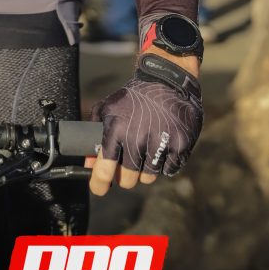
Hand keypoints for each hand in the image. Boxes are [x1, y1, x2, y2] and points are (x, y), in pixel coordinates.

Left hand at [85, 54, 202, 195]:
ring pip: (149, 177)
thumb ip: (95, 136)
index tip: (98, 189)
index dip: (99, 183)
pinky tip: (162, 145)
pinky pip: (169, 170)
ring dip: (145, 168)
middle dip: (125, 174)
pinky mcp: (180, 145)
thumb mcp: (107, 109)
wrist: (166, 80)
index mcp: (116, 130)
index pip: (104, 169)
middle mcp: (137, 139)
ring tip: (146, 147)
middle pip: (128, 179)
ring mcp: (160, 143)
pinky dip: (165, 163)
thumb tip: (88, 165)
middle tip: (128, 161)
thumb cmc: (133, 97)